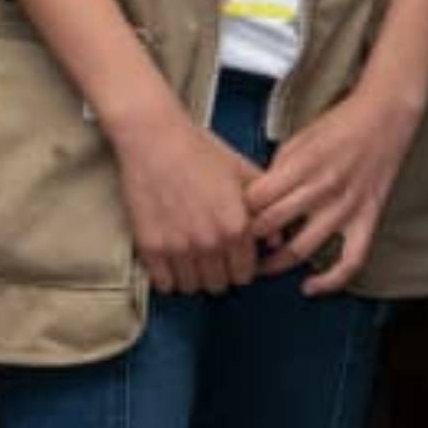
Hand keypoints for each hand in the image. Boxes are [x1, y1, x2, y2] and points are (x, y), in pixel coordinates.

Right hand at [112, 101, 266, 295]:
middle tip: (215, 260)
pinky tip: (173, 262)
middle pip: (220, 285)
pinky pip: (163, 284)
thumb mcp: (244, 174)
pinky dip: (169, 278)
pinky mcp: (150, 248)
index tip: (237, 260)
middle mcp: (210, 243)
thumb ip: (266, 207)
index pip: (246, 273)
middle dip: (221, 274)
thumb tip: (277, 239)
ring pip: (192, 287)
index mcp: (237, 227)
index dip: (243, 268)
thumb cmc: (202, 152)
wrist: (156, 140)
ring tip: (194, 259)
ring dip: (195, 277)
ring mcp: (178, 248)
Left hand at [246, 79, 424, 294]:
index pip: (255, 200)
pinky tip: (310, 287)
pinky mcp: (368, 218)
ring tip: (259, 266)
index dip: (236, 212)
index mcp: (303, 165)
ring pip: (301, 249)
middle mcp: (324, 188)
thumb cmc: (341, 123)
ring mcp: (347, 207)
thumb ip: (277, 171)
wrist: (387, 114)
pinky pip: (351, 260)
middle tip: (235, 243)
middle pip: (271, 226)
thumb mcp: (299, 139)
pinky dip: (331, 280)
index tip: (228, 218)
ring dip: (274, 263)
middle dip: (247, 238)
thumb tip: (255, 201)